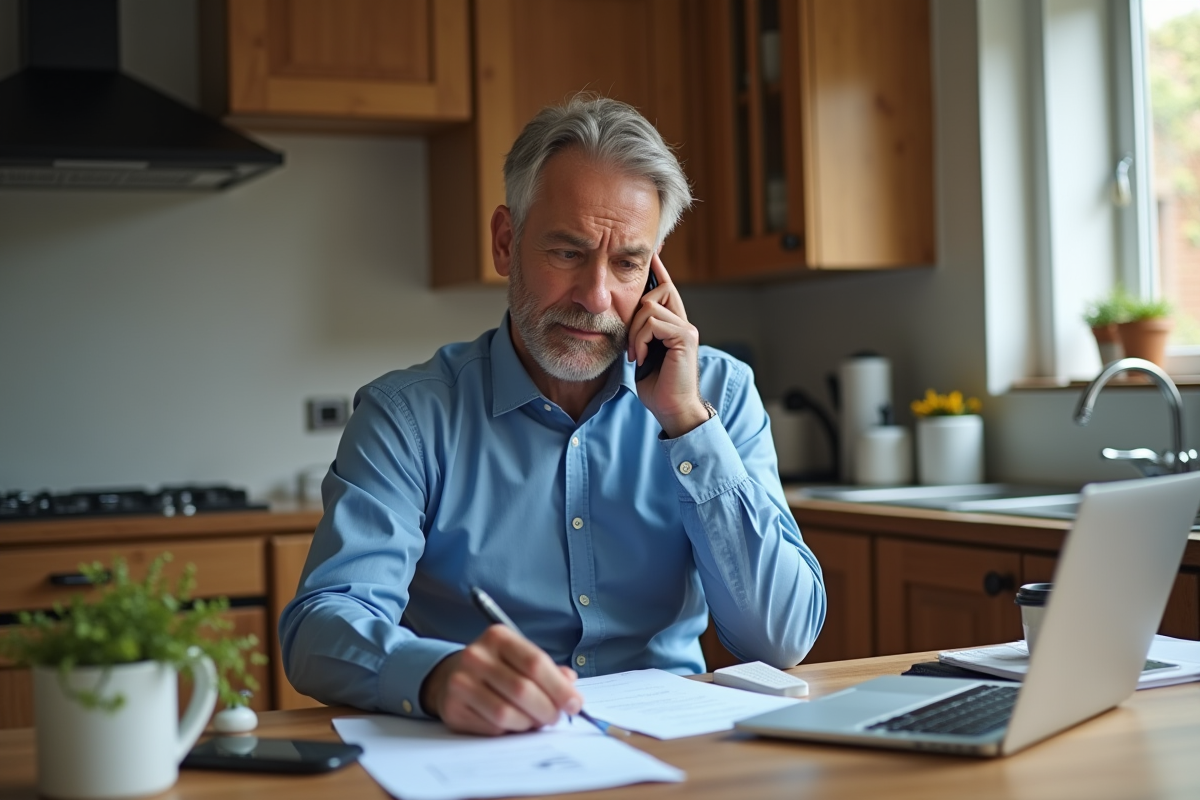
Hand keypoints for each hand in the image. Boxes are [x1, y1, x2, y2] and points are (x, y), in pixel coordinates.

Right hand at [419, 624, 582, 734]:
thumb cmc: (497, 667)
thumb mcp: (520, 657)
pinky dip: (510, 731)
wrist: (451, 675)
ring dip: (529, 723)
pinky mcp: (453, 708)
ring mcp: (460, 682)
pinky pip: (491, 728)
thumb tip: (571, 686)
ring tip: (535, 721)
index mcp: (498, 637)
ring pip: (506, 713)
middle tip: (557, 718)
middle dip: (548, 709)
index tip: (575, 704)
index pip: (535, 663)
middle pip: (522, 690)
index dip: (560, 687)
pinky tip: (514, 724)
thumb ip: (548, 670)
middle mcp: (475, 656)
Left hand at [628, 253, 708, 437]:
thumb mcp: (641, 351)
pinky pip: (652, 322)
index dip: (658, 268)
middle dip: (634, 315)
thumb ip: (639, 331)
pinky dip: (641, 340)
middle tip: (632, 345)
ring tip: (636, 355)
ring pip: (649, 307)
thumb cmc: (655, 385)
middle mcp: (683, 321)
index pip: (665, 287)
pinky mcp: (685, 336)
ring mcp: (686, 328)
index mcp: (674, 323)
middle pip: (655, 291)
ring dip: (634, 333)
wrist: (671, 408)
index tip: (652, 251)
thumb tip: (624, 315)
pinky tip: (642, 358)